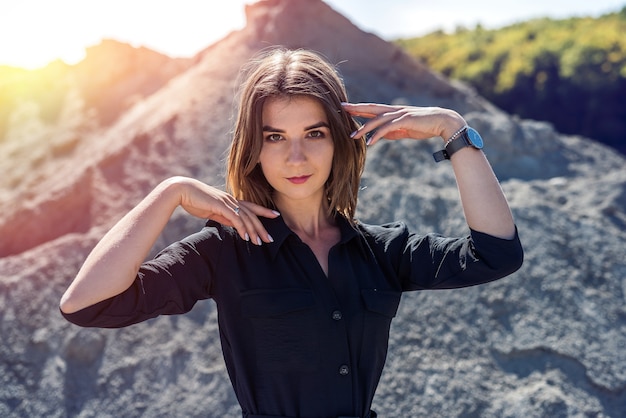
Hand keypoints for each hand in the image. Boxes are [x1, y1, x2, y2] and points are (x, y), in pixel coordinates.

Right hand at [170, 177, 278, 244]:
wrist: (182, 191)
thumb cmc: (195, 200)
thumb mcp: (213, 211)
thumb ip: (225, 217)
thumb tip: (235, 224)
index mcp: (230, 200)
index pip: (251, 206)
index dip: (264, 211)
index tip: (276, 215)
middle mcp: (231, 200)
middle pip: (252, 214)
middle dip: (262, 228)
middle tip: (270, 239)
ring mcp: (227, 202)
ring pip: (246, 218)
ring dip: (253, 231)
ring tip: (259, 242)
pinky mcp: (220, 206)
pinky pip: (235, 218)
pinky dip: (242, 228)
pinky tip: (245, 237)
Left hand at [342, 103, 465, 145]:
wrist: (442, 122)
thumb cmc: (425, 126)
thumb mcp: (405, 130)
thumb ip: (392, 131)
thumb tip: (380, 136)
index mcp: (394, 112)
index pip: (373, 109)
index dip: (359, 108)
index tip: (346, 108)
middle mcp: (395, 111)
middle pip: (371, 108)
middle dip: (356, 108)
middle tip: (341, 108)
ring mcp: (400, 114)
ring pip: (377, 120)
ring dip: (364, 128)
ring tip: (352, 136)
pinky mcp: (405, 120)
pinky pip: (387, 128)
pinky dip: (377, 135)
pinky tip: (370, 142)